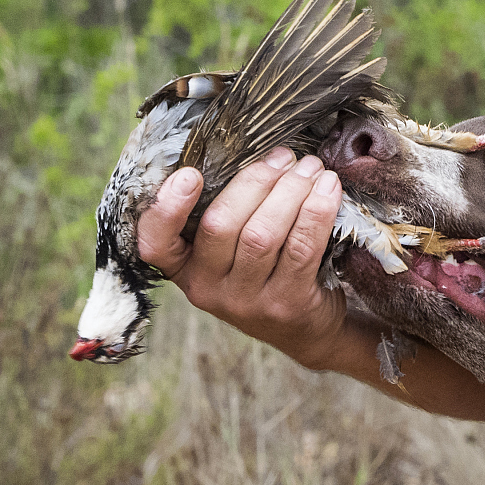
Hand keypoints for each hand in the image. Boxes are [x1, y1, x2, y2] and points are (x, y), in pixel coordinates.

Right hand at [137, 148, 349, 369]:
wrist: (306, 331)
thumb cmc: (266, 275)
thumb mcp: (231, 255)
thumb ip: (227, 215)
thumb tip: (253, 153)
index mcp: (185, 269)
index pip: (156, 244)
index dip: (167, 208)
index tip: (190, 174)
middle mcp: (208, 289)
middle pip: (221, 225)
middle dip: (256, 181)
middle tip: (286, 157)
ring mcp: (247, 302)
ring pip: (262, 234)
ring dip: (291, 191)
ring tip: (312, 168)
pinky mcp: (287, 304)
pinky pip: (301, 249)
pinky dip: (316, 212)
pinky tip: (328, 189)